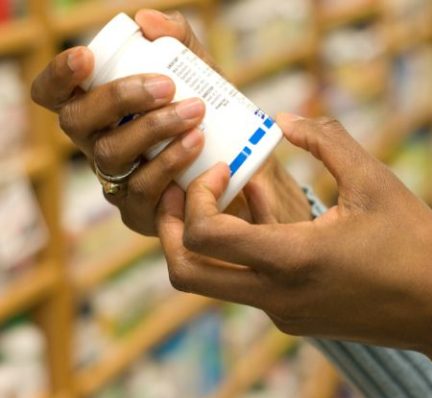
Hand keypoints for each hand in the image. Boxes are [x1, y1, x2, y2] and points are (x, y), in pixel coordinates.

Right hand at [30, 10, 309, 234]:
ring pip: (111, 155)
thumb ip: (178, 40)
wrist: (244, 169)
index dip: (58, 76)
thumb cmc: (211, 116)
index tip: (88, 56)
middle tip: (166, 85)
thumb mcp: (200, 74)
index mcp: (98, 112)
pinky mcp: (141, 211)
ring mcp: (115, 181)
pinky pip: (144, 189)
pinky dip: (171, 162)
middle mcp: (97, 146)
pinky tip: (198, 144)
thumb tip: (147, 20)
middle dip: (119, 98)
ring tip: (195, 113)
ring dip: (152, 130)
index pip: (54, 95)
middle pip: (77, 123)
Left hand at [157, 115, 431, 369]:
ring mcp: (285, 315)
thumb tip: (287, 120)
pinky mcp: (298, 321)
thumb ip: (327, 142)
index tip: (223, 168)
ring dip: (214, 238)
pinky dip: (248, 252)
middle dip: (169, 229)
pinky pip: (251, 287)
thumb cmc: (416, 243)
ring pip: (217, 281)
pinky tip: (278, 221)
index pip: (202, 235)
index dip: (196, 195)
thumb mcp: (374, 180)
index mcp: (291, 259)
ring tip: (242, 191)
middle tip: (178, 191)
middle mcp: (276, 296)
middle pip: (186, 274)